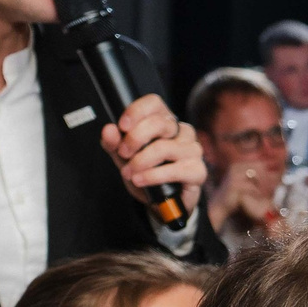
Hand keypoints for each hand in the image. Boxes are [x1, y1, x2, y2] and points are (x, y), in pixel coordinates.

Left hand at [99, 94, 204, 218]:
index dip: (136, 111)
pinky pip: (175, 170)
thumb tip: (109, 130)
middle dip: (135, 139)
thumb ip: (114, 144)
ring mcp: (193, 150)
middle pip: (159, 123)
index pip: (154, 103)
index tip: (122, 127)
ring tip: (130, 173)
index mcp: (165, 121)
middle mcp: (182, 131)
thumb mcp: (124, 158)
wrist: (161, 203)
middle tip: (123, 154)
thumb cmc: (146, 174)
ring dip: (141, 162)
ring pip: (164, 148)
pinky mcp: (198, 170)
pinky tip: (142, 181)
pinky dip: (153, 176)